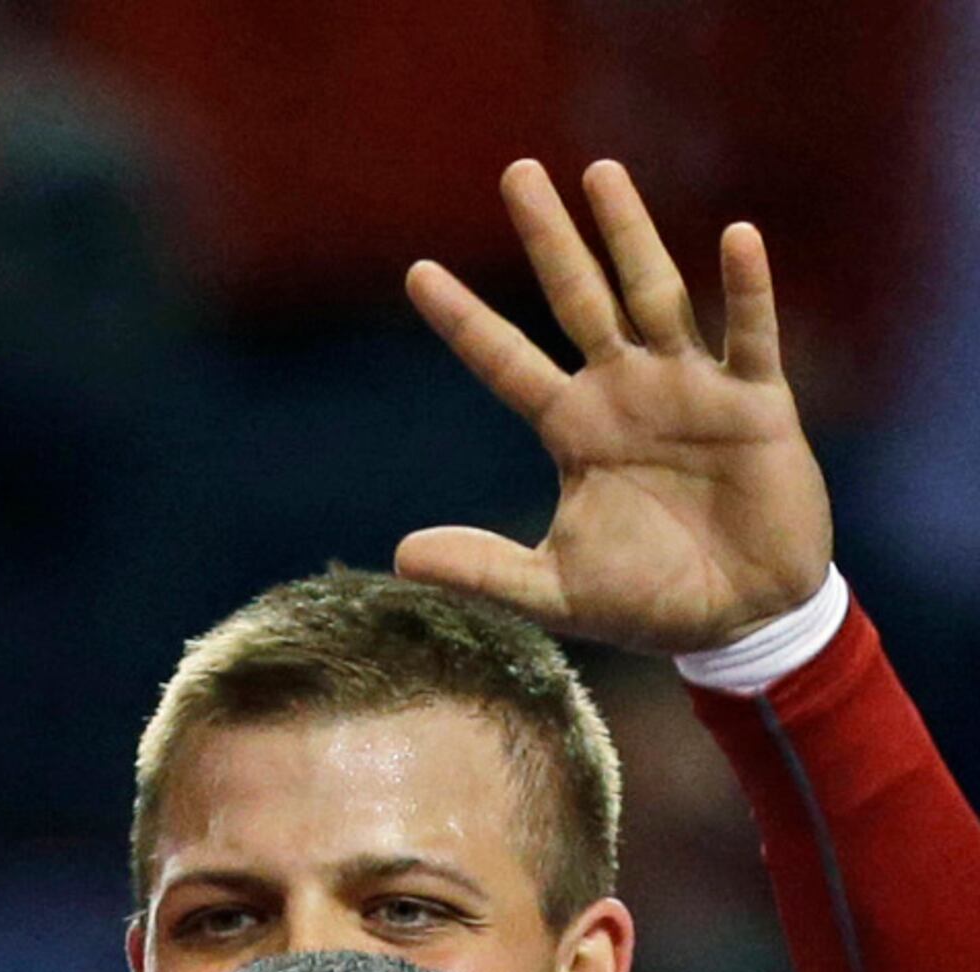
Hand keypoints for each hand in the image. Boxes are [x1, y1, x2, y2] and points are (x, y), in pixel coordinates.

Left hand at [396, 160, 830, 653]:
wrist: (740, 617)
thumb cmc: (647, 600)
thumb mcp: (553, 590)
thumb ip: (482, 569)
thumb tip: (398, 555)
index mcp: (573, 429)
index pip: (504, 361)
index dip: (464, 319)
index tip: (417, 272)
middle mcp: (625, 392)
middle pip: (576, 298)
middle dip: (548, 238)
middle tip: (515, 171)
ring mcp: (690, 389)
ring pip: (655, 294)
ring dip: (631, 234)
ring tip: (600, 173)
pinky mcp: (755, 403)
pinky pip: (751, 335)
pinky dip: (746, 288)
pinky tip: (736, 237)